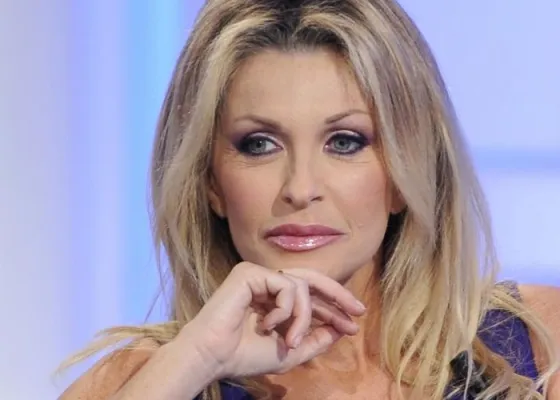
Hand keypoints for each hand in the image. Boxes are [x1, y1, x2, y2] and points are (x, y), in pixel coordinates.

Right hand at [178, 262, 365, 378]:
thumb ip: (315, 339)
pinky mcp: (250, 272)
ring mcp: (259, 275)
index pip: (311, 296)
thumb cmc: (245, 356)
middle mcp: (268, 283)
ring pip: (301, 286)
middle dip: (338, 295)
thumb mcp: (289, 351)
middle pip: (312, 280)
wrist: (214, 357)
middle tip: (357, 311)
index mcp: (275, 299)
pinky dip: (285, 309)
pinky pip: (286, 285)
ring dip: (303, 316)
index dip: (333, 309)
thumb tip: (339, 328)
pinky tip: (268, 325)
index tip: (352, 325)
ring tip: (291, 340)